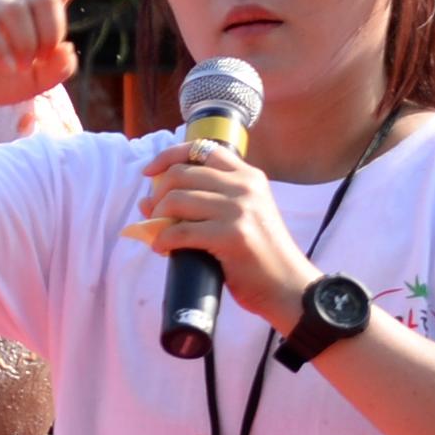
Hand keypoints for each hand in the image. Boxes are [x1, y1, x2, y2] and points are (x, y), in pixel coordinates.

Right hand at [0, 0, 117, 115]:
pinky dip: (2, 50)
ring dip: (25, 44)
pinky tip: (7, 66)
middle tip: (38, 60)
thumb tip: (65, 47)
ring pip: (17, 11)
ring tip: (19, 67)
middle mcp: (14, 2)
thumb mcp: (36, 83)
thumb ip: (58, 70)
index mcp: (37, 12)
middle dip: (50, 32)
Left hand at [135, 136, 321, 319]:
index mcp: (248, 176)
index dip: (168, 156)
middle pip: (180, 174)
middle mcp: (245, 186)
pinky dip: (162, 241)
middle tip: (156, 216)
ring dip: (157, 218)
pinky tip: (162, 249)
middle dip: (158, 195)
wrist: (288, 286)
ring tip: (160, 234)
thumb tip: (146, 201)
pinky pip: (180, 231)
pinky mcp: (232, 235)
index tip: (149, 172)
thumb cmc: (258, 255)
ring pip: (175, 200)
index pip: (201, 148)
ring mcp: (240, 210)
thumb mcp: (235, 218)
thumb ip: (199, 203)